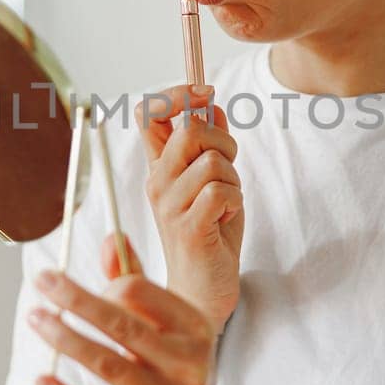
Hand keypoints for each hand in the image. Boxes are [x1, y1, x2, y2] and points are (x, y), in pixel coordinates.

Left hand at [27, 234, 227, 384]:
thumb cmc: (176, 370)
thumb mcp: (170, 327)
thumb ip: (138, 283)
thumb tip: (110, 239)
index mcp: (194, 327)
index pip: (142, 292)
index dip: (105, 286)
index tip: (84, 291)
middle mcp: (186, 362)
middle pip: (120, 322)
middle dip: (75, 298)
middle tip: (42, 279)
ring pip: (105, 362)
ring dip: (64, 338)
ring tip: (36, 318)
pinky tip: (41, 379)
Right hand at [136, 83, 244, 332]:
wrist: (203, 292)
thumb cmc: (210, 235)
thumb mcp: (213, 181)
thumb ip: (210, 144)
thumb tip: (210, 104)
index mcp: (159, 168)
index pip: (150, 112)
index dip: (178, 94)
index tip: (204, 93)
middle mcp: (157, 183)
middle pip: (189, 130)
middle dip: (223, 141)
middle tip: (229, 167)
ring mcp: (169, 206)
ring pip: (212, 162)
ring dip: (233, 179)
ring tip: (226, 203)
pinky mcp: (187, 228)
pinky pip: (220, 192)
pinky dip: (235, 201)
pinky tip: (225, 219)